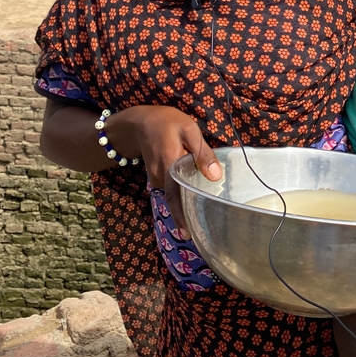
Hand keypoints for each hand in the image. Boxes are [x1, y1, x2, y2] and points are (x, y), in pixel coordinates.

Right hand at [112, 105, 220, 227]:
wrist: (140, 122)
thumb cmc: (167, 123)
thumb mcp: (189, 130)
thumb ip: (202, 153)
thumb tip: (215, 177)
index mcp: (170, 168)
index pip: (177, 198)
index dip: (182, 217)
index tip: (189, 234)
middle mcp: (161, 179)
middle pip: (177, 200)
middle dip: (188, 215)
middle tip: (204, 229)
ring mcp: (157, 179)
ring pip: (175, 195)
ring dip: (186, 204)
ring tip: (203, 215)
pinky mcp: (158, 177)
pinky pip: (172, 189)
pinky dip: (181, 194)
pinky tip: (193, 196)